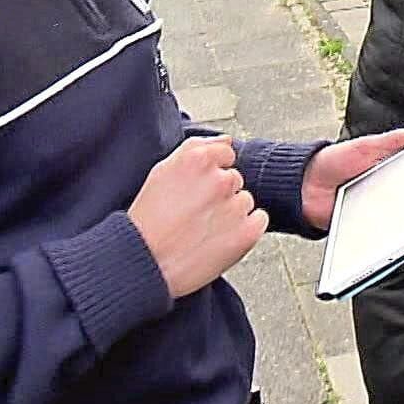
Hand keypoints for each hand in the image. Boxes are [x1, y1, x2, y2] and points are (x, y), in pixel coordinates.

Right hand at [128, 136, 266, 299]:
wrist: (144, 264)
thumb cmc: (147, 221)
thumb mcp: (162, 172)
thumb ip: (197, 148)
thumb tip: (226, 140)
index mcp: (198, 160)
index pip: (225, 153)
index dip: (210, 173)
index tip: (197, 191)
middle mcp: (220, 179)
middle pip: (234, 179)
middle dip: (220, 194)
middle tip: (194, 215)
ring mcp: (236, 206)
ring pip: (245, 201)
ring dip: (231, 213)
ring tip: (202, 230)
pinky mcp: (247, 232)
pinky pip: (259, 220)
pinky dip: (245, 229)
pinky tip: (220, 238)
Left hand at [301, 123, 403, 231]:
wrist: (302, 187)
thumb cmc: (329, 162)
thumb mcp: (365, 145)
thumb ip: (394, 139)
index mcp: (385, 168)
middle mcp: (382, 189)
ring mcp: (374, 208)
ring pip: (398, 214)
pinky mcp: (364, 225)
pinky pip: (380, 230)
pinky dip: (386, 230)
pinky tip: (392, 227)